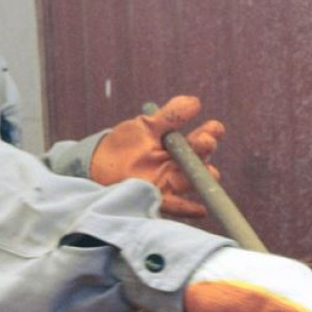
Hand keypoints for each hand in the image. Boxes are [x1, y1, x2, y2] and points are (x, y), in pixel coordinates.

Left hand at [90, 95, 224, 218]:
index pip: (201, 139)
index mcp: (180, 146)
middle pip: (200, 160)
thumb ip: (170, 116)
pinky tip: (200, 210)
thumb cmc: (125, 145)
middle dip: (205, 151)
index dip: (211, 133)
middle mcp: (180, 166)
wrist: (98, 165)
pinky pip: (177, 207)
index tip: (214, 127)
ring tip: (208, 172)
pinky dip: (190, 209)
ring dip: (202, 178)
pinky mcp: (159, 199)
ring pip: (193, 182)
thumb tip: (195, 102)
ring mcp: (171, 184)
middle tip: (205, 142)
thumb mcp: (146, 126)